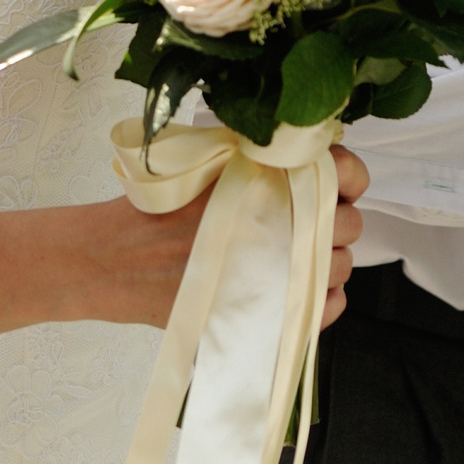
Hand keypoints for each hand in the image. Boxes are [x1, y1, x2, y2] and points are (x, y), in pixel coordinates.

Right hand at [91, 146, 367, 328]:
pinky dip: (321, 303)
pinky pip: (322, 311)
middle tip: (306, 224)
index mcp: (271, 178)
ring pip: (338, 269)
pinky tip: (300, 293)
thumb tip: (300, 151)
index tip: (337, 185)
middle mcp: (282, 222)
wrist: (116, 257)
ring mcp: (278, 271)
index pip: (345, 171)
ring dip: (324, 263)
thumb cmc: (155, 206)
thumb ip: (255, 152)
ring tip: (295, 260)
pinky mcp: (266, 312)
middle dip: (333, 224)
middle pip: (347, 225)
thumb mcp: (205, 156)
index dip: (347, 178)